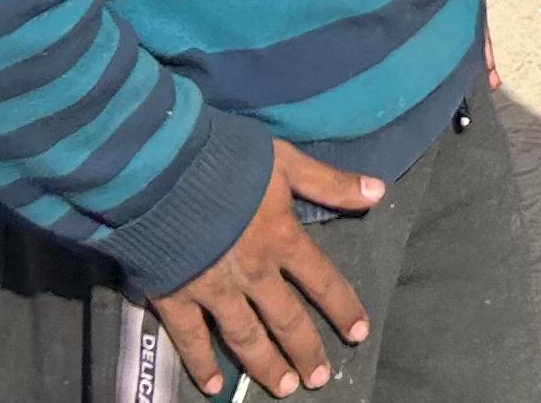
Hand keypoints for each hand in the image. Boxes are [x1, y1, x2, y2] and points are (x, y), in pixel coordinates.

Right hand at [150, 142, 380, 398]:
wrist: (162, 171)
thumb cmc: (225, 161)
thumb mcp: (285, 161)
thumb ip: (329, 182)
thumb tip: (378, 192)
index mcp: (282, 240)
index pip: (322, 281)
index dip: (342, 308)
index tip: (358, 334)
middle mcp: (254, 273)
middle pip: (287, 320)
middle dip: (306, 351)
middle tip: (319, 379)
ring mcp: (214, 290)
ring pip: (246, 337)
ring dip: (267, 366)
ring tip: (285, 388)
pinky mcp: (175, 297)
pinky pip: (191, 338)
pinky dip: (202, 363)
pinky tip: (213, 386)